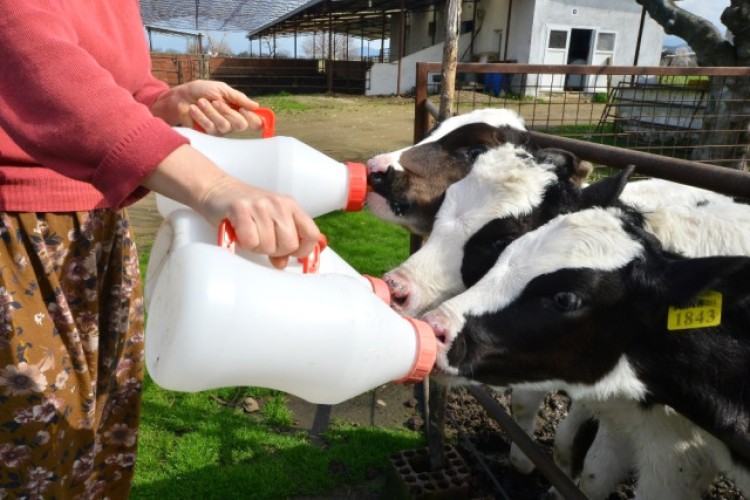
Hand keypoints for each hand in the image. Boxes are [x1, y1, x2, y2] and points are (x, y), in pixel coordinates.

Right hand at [143, 145, 320, 268]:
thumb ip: (281, 241)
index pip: (312, 234)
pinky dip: (243, 243)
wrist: (216, 188)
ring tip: (248, 234)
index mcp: (291, 206)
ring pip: (269, 246)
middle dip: (275, 251)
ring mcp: (260, 206)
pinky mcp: (241, 209)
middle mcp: (279, 204)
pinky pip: (250, 241)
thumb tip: (282, 264)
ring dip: (256, 247)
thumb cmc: (245, 209)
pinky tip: (239, 233)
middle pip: (289, 244)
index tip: (290, 254)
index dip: (303, 250)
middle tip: (262, 241)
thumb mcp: (269, 221)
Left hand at [150, 80, 262, 135]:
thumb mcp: (221, 89)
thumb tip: (256, 106)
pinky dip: (201, 116)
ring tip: (201, 102)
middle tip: (216, 102)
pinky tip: (194, 108)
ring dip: (211, 112)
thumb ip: (238, 98)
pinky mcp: (208, 133)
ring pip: (224, 126)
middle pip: (241, 125)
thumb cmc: (201, 91)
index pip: (255, 121)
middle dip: (228, 112)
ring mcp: (220, 129)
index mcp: (238, 110)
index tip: (243, 109)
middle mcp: (232, 121)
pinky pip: (210, 128)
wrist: (181, 96)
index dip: (253, 118)